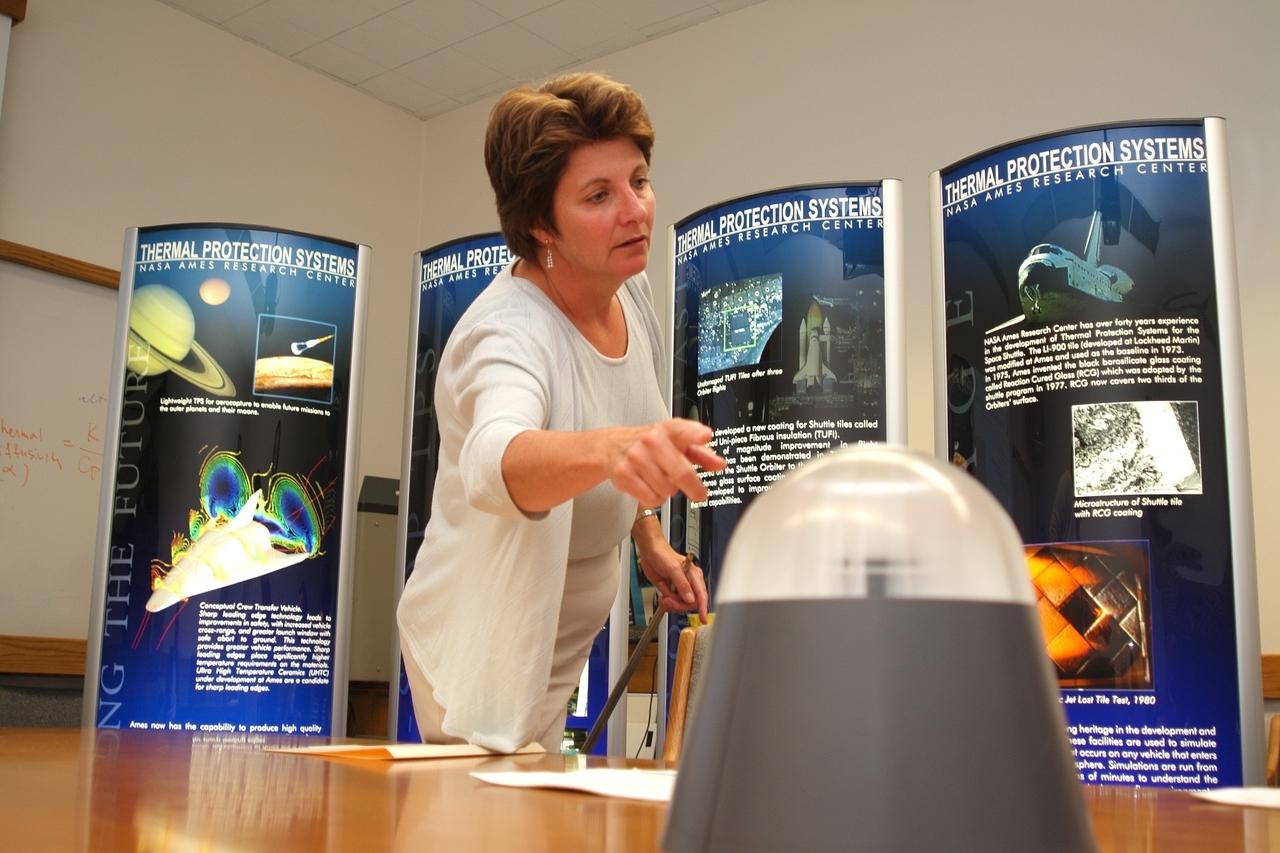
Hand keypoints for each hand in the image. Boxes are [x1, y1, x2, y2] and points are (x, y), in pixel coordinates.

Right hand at [608, 418, 725, 506]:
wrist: (612, 445)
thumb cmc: (650, 445)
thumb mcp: (676, 442)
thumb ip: (701, 453)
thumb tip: (719, 465)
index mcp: (669, 429)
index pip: (684, 429)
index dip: (696, 433)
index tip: (705, 436)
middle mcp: (652, 440)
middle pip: (681, 472)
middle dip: (694, 488)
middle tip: (699, 493)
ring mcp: (636, 457)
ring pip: (667, 490)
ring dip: (669, 491)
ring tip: (662, 481)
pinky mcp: (623, 474)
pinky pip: (651, 498)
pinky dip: (654, 499)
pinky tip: (650, 488)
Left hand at [637, 542, 707, 621]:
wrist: (650, 552)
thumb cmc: (663, 554)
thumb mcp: (673, 569)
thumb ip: (682, 584)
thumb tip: (690, 598)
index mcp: (694, 576)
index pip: (702, 595)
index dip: (703, 608)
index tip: (703, 618)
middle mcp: (690, 583)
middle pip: (690, 603)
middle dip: (679, 604)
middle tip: (669, 600)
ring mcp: (680, 588)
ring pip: (681, 605)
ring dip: (671, 604)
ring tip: (664, 597)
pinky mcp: (671, 591)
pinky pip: (672, 603)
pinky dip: (667, 603)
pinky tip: (663, 597)